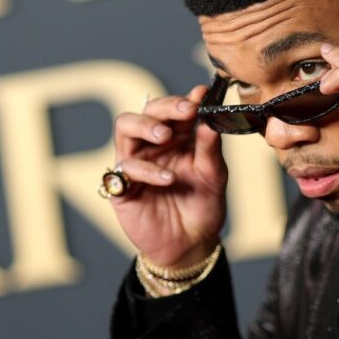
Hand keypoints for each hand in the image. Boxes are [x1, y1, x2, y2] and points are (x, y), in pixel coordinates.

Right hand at [108, 84, 226, 267]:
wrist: (191, 244)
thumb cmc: (203, 207)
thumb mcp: (215, 176)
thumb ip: (210, 148)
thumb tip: (210, 120)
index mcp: (179, 137)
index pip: (176, 109)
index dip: (187, 99)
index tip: (201, 95)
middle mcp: (154, 145)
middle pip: (147, 110)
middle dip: (166, 107)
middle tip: (186, 110)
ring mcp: (136, 162)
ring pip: (126, 128)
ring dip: (145, 126)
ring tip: (166, 135)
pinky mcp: (123, 185)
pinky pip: (126, 167)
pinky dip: (147, 169)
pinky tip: (167, 178)